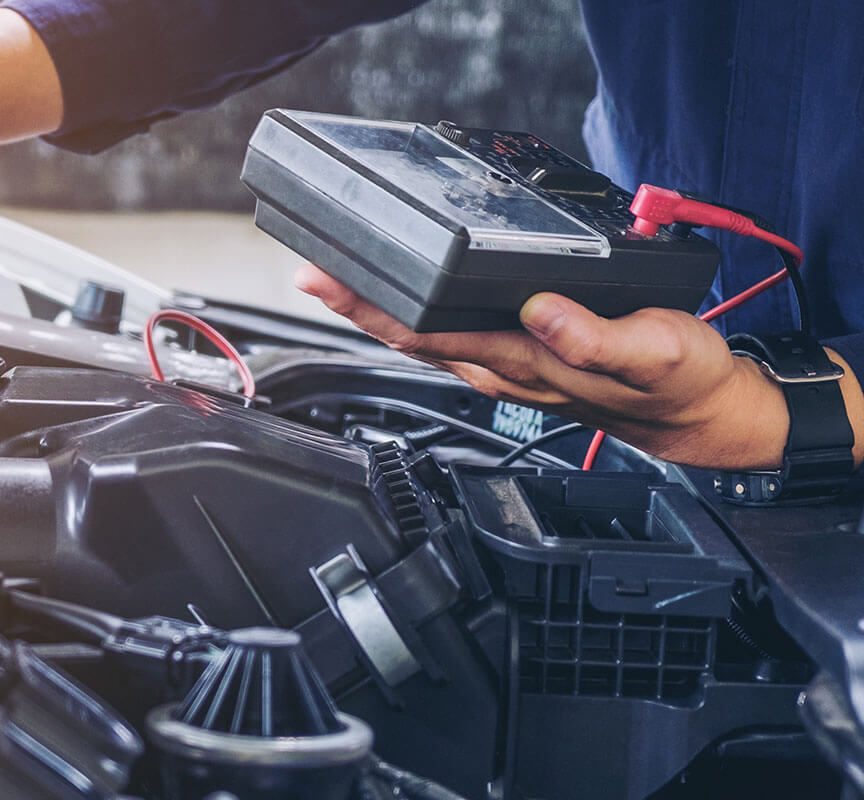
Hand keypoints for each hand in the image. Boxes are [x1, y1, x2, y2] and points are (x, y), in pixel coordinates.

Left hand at [293, 264, 802, 469]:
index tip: (333, 280)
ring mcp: (508, 367)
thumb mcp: (655, 353)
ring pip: (428, 339)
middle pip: (414, 336)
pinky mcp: (521, 358)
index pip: (433, 332)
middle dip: (358, 306)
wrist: (701, 414)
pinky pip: (453, 339)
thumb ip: (595, 337)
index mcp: (527, 360)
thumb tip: (539, 309)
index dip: (377, 308)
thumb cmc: (681, 382)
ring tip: (337, 281)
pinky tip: (400, 302)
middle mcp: (505, 367)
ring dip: (380, 313)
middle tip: (309, 272)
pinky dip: (417, 318)